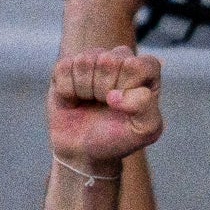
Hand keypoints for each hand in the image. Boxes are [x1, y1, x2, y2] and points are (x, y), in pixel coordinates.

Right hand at [49, 47, 163, 166]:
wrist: (84, 150)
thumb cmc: (118, 137)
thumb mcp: (144, 130)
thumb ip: (145, 108)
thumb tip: (115, 94)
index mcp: (146, 71)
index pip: (137, 65)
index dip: (127, 87)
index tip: (124, 105)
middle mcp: (121, 59)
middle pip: (108, 60)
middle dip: (103, 90)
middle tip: (105, 105)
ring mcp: (93, 59)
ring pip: (84, 62)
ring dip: (85, 90)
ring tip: (90, 101)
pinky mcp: (67, 64)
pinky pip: (64, 68)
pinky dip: (67, 90)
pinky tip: (74, 98)